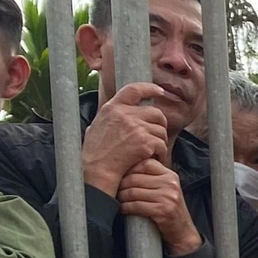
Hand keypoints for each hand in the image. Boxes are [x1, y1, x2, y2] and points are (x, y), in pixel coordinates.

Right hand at [81, 82, 172, 197]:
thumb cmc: (95, 153)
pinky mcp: (144, 141)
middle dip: (160, 124)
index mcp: (112, 107)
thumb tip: (113, 113)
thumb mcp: (96, 126)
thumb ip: (109, 117)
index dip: (149, 88)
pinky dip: (160, 153)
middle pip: (155, 112)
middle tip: (157, 136)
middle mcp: (125, 114)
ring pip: (161, 130)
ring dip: (160, 141)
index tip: (159, 90)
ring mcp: (136, 127)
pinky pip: (162, 145)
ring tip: (152, 151)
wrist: (97, 169)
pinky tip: (153, 158)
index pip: (134, 89)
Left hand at [118, 159, 200, 254]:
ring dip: (121, 197)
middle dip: (120, 185)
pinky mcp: (163, 210)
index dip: (130, 169)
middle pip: (135, 178)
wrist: (183, 232)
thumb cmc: (169, 210)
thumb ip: (152, 177)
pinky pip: (137, 205)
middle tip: (113, 190)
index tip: (122, 177)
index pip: (145, 163)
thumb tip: (124, 168)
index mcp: (170, 175)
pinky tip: (122, 209)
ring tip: (117, 200)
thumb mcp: (166, 189)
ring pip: (133, 192)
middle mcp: (170, 184)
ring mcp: (168, 197)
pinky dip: (126, 207)